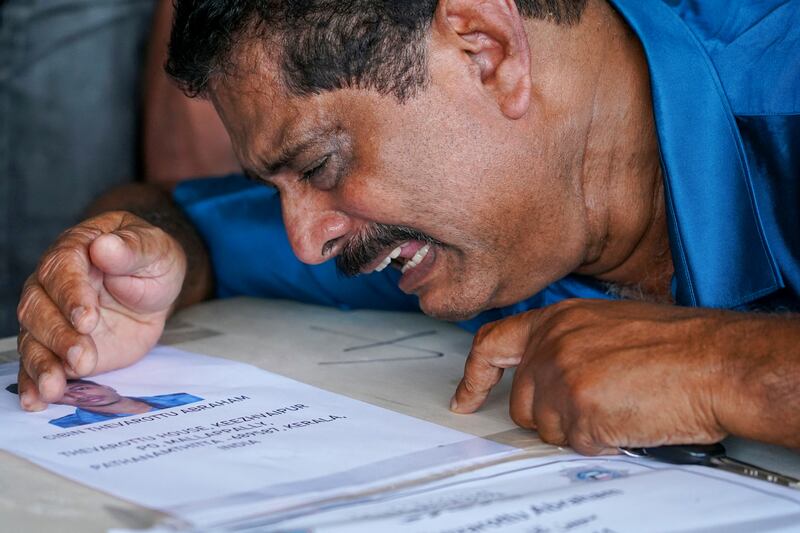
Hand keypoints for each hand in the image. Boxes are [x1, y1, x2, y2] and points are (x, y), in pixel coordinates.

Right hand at [16, 211, 185, 410]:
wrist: (154, 287)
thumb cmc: (152, 262)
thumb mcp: (155, 249)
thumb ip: (132, 248)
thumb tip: (105, 248)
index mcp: (75, 250)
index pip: (62, 271)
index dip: (71, 296)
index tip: (87, 319)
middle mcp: (52, 283)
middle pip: (38, 308)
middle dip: (59, 336)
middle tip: (82, 358)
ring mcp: (51, 316)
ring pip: (33, 339)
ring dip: (42, 364)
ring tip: (54, 387)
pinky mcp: (58, 346)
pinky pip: (38, 363)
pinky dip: (33, 382)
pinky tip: (37, 400)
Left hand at [450, 299, 735, 454]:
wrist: (716, 360)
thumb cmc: (678, 344)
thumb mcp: (608, 324)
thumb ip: (568, 344)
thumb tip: (548, 376)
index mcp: (557, 320)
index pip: (492, 344)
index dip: (475, 376)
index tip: (465, 397)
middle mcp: (552, 344)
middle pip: (522, 404)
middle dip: (553, 416)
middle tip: (595, 407)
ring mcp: (562, 375)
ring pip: (548, 429)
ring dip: (580, 429)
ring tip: (620, 406)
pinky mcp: (579, 407)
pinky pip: (577, 443)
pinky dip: (603, 440)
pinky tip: (629, 418)